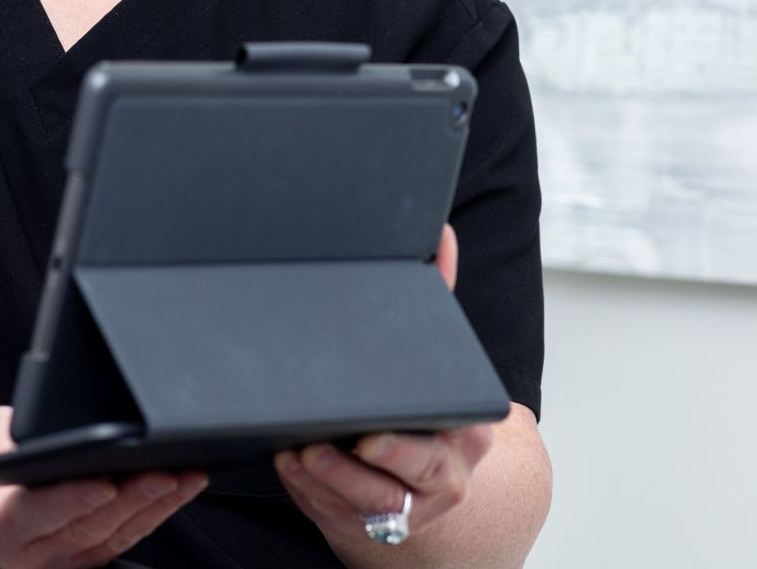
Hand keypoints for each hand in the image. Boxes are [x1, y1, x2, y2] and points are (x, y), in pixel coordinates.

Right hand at [0, 407, 206, 568]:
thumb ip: (16, 439)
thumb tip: (58, 435)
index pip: (35, 510)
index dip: (72, 498)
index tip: (104, 482)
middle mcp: (21, 554)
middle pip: (85, 527)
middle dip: (130, 499)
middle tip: (163, 472)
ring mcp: (53, 564)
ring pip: (111, 538)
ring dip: (152, 509)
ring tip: (182, 478)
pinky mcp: (79, 564)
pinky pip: (121, 542)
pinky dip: (150, 517)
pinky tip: (172, 493)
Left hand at [274, 224, 489, 548]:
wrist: (431, 481)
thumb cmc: (424, 410)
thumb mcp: (432, 356)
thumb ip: (436, 294)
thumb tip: (438, 232)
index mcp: (466, 421)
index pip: (443, 426)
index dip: (400, 437)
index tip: (368, 434)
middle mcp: (448, 467)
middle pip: (410, 471)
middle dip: (358, 463)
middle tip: (318, 446)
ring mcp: (415, 502)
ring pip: (374, 501)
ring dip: (328, 479)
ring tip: (297, 455)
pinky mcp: (379, 523)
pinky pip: (342, 513)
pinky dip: (312, 492)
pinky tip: (291, 468)